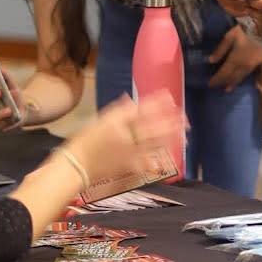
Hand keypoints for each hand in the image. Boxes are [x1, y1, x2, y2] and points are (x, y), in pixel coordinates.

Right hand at [64, 91, 184, 184]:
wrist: (76, 164)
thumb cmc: (86, 140)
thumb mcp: (101, 120)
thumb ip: (119, 111)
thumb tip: (131, 101)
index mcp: (117, 121)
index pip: (142, 109)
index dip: (157, 102)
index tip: (169, 95)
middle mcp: (126, 136)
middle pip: (153, 126)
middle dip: (171, 121)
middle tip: (185, 116)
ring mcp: (129, 152)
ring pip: (154, 143)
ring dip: (170, 137)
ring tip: (183, 132)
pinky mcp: (129, 166)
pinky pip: (147, 160)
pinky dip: (158, 157)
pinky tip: (167, 154)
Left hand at [208, 25, 261, 92]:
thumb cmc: (244, 30)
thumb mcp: (229, 37)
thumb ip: (220, 50)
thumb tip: (210, 61)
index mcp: (234, 59)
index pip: (224, 72)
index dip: (217, 79)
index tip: (210, 85)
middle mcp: (244, 65)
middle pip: (233, 76)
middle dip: (226, 82)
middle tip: (221, 88)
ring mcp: (255, 64)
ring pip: (244, 75)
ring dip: (236, 82)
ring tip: (230, 88)